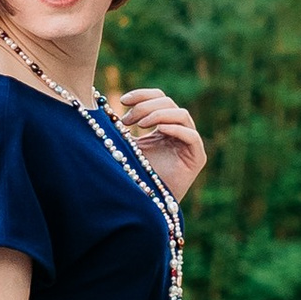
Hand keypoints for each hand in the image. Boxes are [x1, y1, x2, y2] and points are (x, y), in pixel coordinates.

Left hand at [109, 85, 205, 202]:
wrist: (147, 204)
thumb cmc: (136, 176)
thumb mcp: (128, 146)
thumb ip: (124, 127)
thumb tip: (103, 107)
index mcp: (165, 124)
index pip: (159, 98)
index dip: (142, 95)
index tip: (122, 101)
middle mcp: (180, 130)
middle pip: (169, 103)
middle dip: (145, 108)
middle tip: (127, 120)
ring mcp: (190, 143)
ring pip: (181, 115)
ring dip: (158, 115)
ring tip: (139, 125)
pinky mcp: (198, 157)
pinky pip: (191, 136)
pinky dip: (174, 129)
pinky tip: (157, 130)